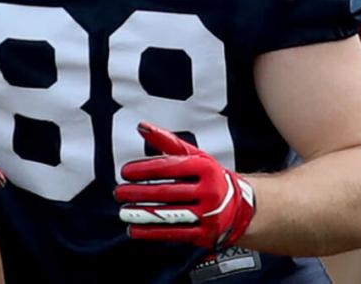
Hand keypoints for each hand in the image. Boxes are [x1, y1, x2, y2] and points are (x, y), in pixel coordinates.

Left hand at [116, 122, 256, 249]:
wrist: (241, 206)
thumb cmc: (210, 177)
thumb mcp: (195, 156)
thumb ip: (168, 142)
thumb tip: (142, 127)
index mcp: (206, 168)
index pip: (169, 167)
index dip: (144, 169)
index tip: (125, 172)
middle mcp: (210, 191)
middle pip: (167, 192)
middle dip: (139, 193)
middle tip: (118, 192)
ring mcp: (209, 215)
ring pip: (169, 215)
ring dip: (142, 215)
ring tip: (123, 211)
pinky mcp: (206, 234)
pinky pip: (175, 233)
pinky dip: (152, 233)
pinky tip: (135, 230)